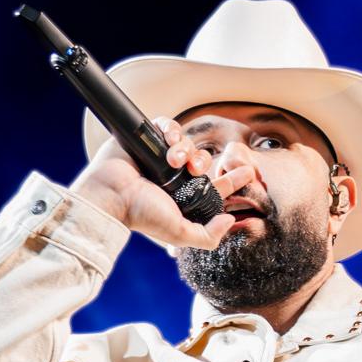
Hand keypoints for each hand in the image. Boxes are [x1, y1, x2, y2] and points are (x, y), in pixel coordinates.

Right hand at [70, 119, 254, 250]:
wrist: (113, 195)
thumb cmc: (142, 215)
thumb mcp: (180, 234)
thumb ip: (208, 236)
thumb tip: (229, 222)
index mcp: (185, 197)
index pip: (216, 187)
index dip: (233, 179)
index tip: (249, 171)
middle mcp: (175, 177)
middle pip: (204, 161)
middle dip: (204, 162)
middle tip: (194, 169)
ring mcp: (161, 157)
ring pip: (188, 143)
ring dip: (185, 148)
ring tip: (173, 158)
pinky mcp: (148, 139)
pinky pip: (168, 125)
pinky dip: (171, 128)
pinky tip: (169, 138)